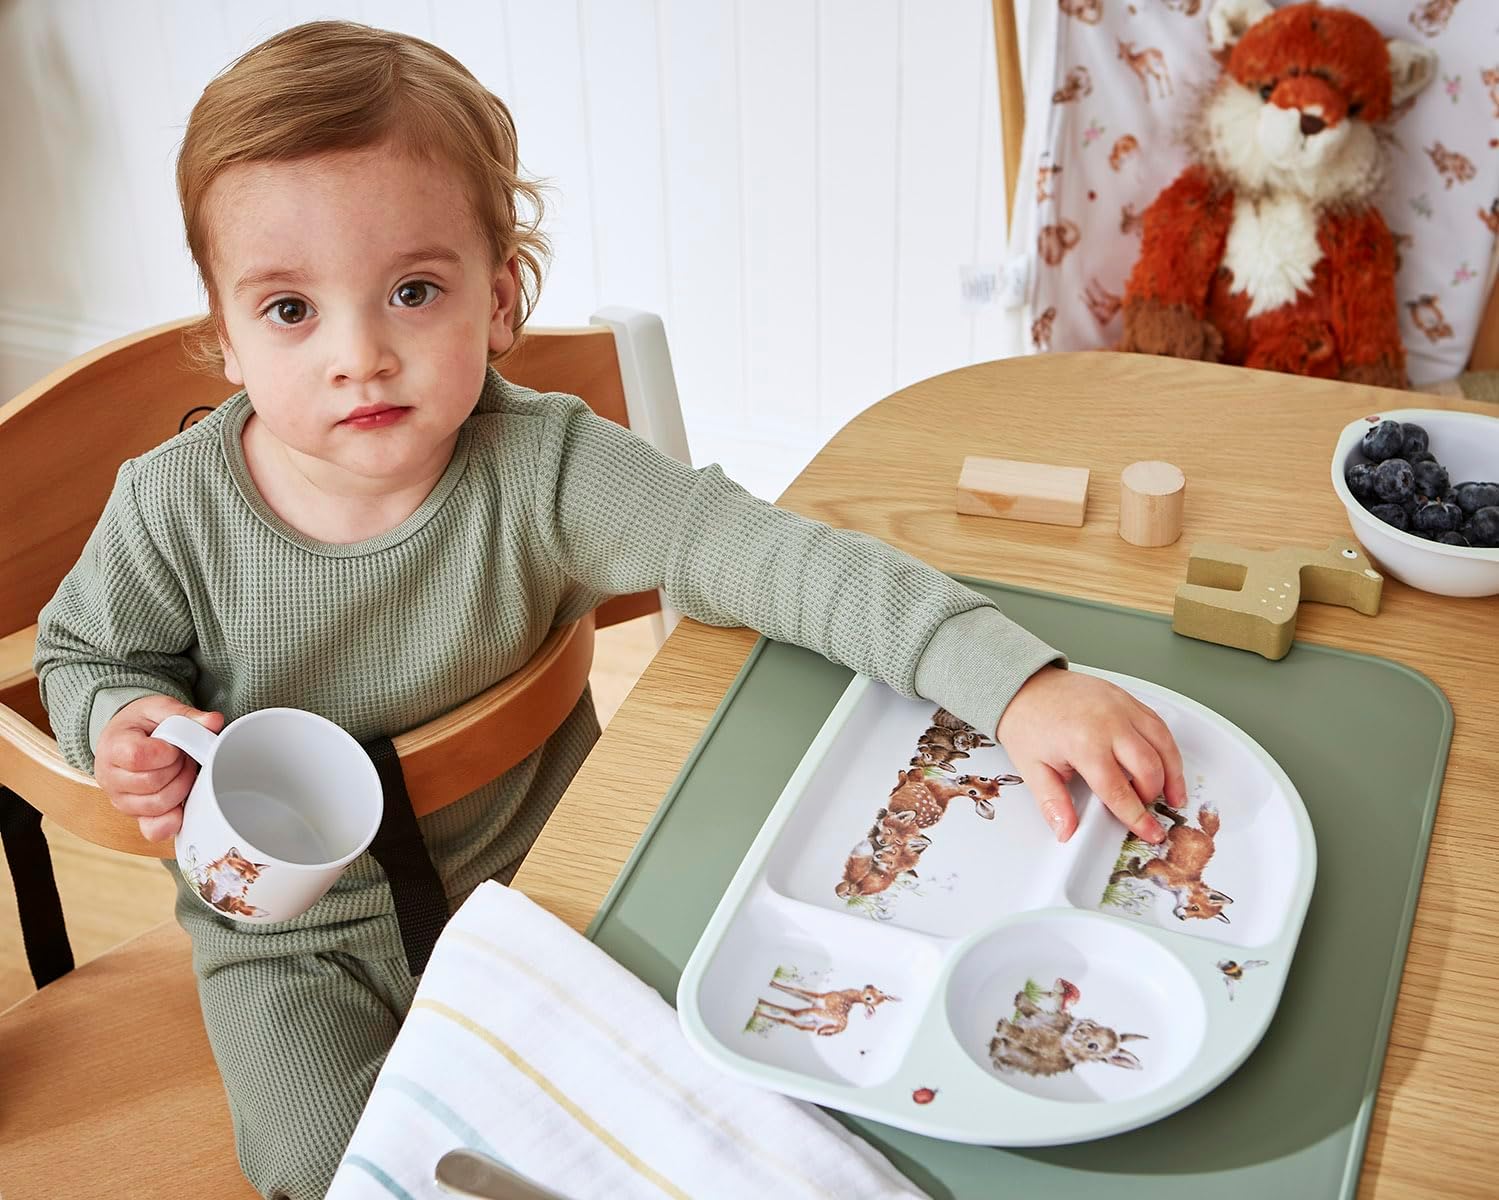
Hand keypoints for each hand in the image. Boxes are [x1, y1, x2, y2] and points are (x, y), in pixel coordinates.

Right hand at [94, 695, 223, 841]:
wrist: (125, 737)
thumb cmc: (143, 724)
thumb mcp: (161, 709)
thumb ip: (187, 715)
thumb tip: (214, 722)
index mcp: (113, 747)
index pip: (139, 757)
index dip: (167, 752)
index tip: (173, 744)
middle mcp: (110, 778)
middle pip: (153, 783)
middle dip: (178, 768)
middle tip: (182, 756)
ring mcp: (121, 800)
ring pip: (158, 806)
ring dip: (180, 787)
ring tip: (180, 771)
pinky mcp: (135, 816)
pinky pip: (154, 830)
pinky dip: (174, 819)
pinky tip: (183, 802)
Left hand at [996, 666, 1185, 843]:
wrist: (1023, 685)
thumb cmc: (1027, 721)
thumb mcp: (1033, 769)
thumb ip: (1053, 803)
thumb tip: (1066, 830)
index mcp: (1084, 743)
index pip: (1119, 791)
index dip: (1137, 817)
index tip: (1149, 832)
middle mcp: (1109, 722)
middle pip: (1149, 767)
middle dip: (1153, 795)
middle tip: (1149, 810)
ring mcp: (1121, 706)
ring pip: (1163, 743)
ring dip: (1173, 773)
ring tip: (1173, 795)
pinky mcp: (1126, 697)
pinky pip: (1158, 724)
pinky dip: (1167, 747)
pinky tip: (1167, 763)